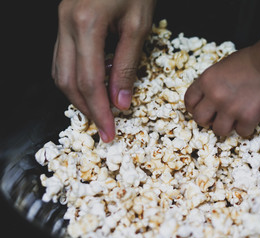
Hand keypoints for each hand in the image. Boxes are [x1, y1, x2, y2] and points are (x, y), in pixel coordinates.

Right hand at [52, 0, 155, 141]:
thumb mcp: (138, 25)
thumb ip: (127, 65)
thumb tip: (120, 101)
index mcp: (86, 24)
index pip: (90, 82)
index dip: (100, 111)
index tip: (109, 132)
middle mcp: (66, 25)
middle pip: (68, 81)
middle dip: (86, 109)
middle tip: (102, 128)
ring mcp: (61, 23)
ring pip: (60, 72)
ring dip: (77, 97)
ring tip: (96, 112)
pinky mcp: (64, 22)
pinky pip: (62, 59)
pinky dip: (74, 80)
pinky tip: (89, 88)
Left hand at [185, 47, 259, 136]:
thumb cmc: (247, 61)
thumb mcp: (219, 67)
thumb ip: (210, 84)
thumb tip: (206, 100)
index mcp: (205, 81)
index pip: (189, 102)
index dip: (194, 108)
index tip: (203, 109)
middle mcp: (214, 96)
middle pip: (199, 119)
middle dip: (208, 120)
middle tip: (218, 116)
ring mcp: (230, 108)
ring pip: (218, 131)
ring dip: (226, 126)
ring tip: (235, 118)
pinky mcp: (247, 117)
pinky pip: (241, 133)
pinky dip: (246, 128)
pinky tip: (250, 118)